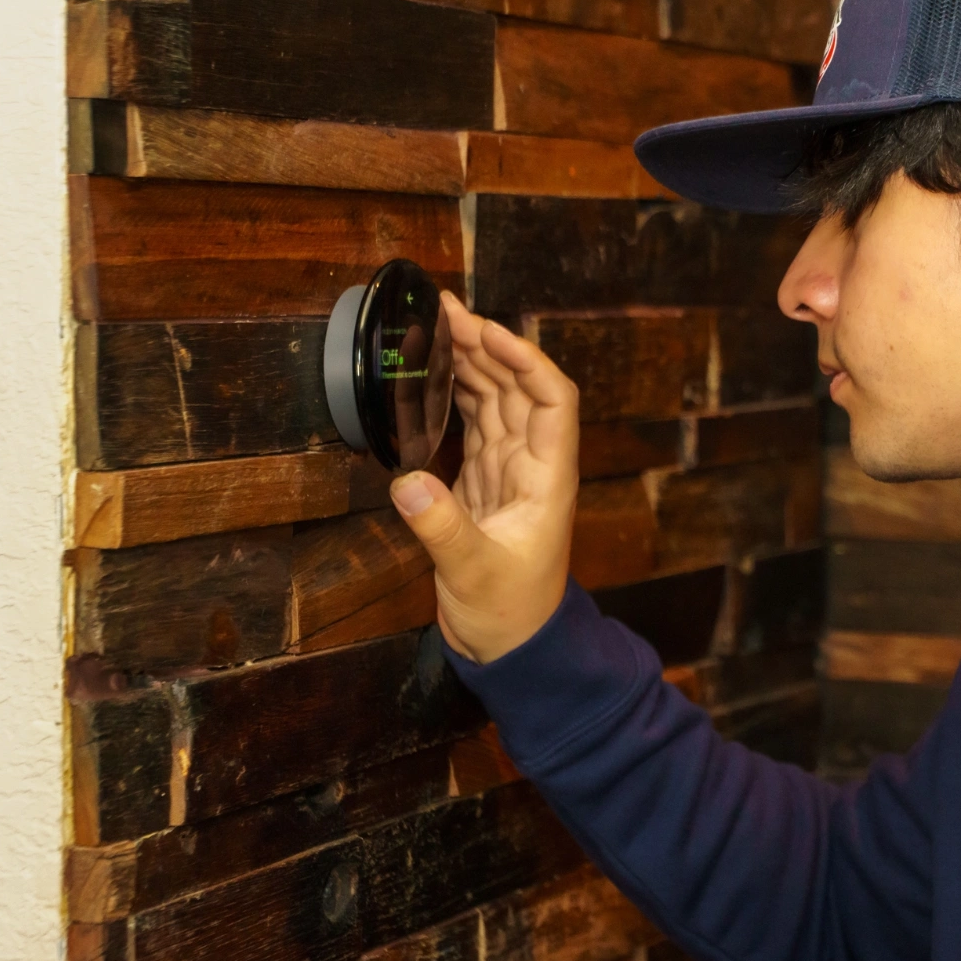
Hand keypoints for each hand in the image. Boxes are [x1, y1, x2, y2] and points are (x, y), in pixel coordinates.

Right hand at [390, 293, 578, 662]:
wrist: (512, 648)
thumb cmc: (510, 614)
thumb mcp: (474, 572)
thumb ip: (442, 527)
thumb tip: (408, 480)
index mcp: (548, 478)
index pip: (553, 400)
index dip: (526, 359)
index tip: (485, 332)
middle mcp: (532, 467)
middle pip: (519, 390)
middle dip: (488, 346)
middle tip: (444, 312)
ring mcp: (508, 473)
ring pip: (495, 402)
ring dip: (471, 363)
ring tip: (436, 327)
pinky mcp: (483, 484)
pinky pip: (475, 426)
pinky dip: (456, 396)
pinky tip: (433, 374)